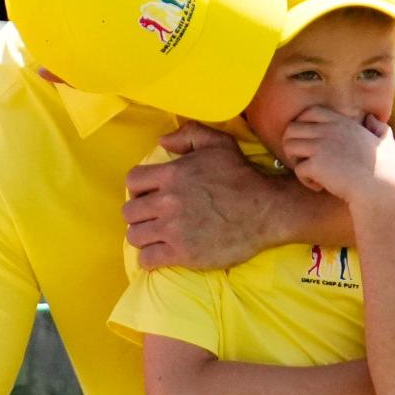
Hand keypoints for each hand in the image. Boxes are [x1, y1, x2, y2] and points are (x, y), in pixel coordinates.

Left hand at [124, 125, 275, 269]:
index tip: (150, 195)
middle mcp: (167, 202)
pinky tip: (160, 255)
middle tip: (153, 218)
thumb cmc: (243, 177)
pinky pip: (147, 259)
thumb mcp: (219, 143)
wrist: (265, 211)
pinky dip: (149, 259)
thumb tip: (162, 141)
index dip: (138, 188)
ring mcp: (173, 230)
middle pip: (129, 211)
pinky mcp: (182, 254)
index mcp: (172, 174)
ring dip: (142, 237)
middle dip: (139, 214)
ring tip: (155, 237)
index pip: (133, 181)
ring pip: (135, 236)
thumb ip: (188, 135)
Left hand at [281, 108, 394, 212]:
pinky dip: (305, 180)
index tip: (308, 142)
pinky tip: (319, 187)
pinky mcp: (315, 165)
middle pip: (291, 128)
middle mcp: (328, 129)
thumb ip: (378, 126)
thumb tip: (370, 118)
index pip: (308, 112)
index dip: (302, 126)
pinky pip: (297, 169)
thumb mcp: (385, 141)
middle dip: (293, 145)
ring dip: (295, 160)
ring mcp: (320, 146)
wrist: (378, 189)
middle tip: (303, 160)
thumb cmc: (385, 169)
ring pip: (289, 146)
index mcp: (341, 121)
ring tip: (309, 172)